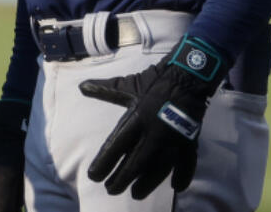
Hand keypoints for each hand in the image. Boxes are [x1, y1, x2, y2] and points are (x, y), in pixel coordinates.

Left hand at [78, 35, 226, 199]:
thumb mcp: (128, 85)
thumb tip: (82, 86)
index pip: (116, 146)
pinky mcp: (189, 141)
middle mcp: (154, 132)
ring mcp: (173, 139)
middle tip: (111, 190)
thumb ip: (105, 90)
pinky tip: (177, 188)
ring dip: (147, 183)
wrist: (187, 76)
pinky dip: (183, 176)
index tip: (93, 176)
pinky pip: (187, 163)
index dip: (104, 163)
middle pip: (136, 163)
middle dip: (122, 179)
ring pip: (159, 169)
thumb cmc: (154, 82)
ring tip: (135, 194)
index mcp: (137, 118)